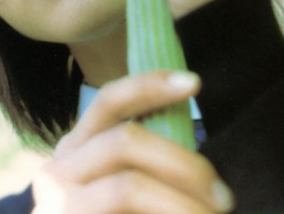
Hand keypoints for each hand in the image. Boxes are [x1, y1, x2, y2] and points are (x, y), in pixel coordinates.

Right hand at [31, 71, 233, 212]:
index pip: (110, 101)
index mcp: (73, 151)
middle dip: (185, 165)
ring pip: (129, 186)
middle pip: (127, 142)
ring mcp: (61, 207)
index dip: (150, 86)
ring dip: (183, 205)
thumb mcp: (107, 190)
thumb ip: (141, 169)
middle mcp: (58, 173)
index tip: (194, 82)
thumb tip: (203, 168)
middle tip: (225, 198)